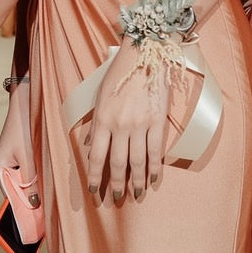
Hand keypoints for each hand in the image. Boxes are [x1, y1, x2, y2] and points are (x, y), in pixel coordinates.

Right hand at [0, 83, 39, 208]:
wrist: (25, 101)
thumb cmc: (23, 125)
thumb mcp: (28, 156)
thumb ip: (30, 180)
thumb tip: (33, 202)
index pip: (10, 196)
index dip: (24, 207)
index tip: (37, 220)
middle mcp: (1, 166)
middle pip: (16, 189)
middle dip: (31, 197)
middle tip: (48, 209)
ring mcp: (8, 160)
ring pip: (23, 180)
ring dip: (35, 185)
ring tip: (50, 193)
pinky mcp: (17, 154)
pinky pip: (26, 170)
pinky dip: (35, 174)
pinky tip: (47, 176)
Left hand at [84, 44, 169, 203]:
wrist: (145, 53)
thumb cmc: (120, 72)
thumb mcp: (100, 95)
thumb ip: (97, 122)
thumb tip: (93, 144)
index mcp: (103, 119)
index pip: (97, 156)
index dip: (95, 177)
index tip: (94, 191)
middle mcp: (120, 125)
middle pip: (117, 163)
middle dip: (116, 185)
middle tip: (116, 199)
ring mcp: (140, 125)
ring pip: (137, 161)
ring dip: (137, 182)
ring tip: (136, 194)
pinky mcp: (158, 121)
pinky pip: (156, 151)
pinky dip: (155, 168)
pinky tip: (154, 179)